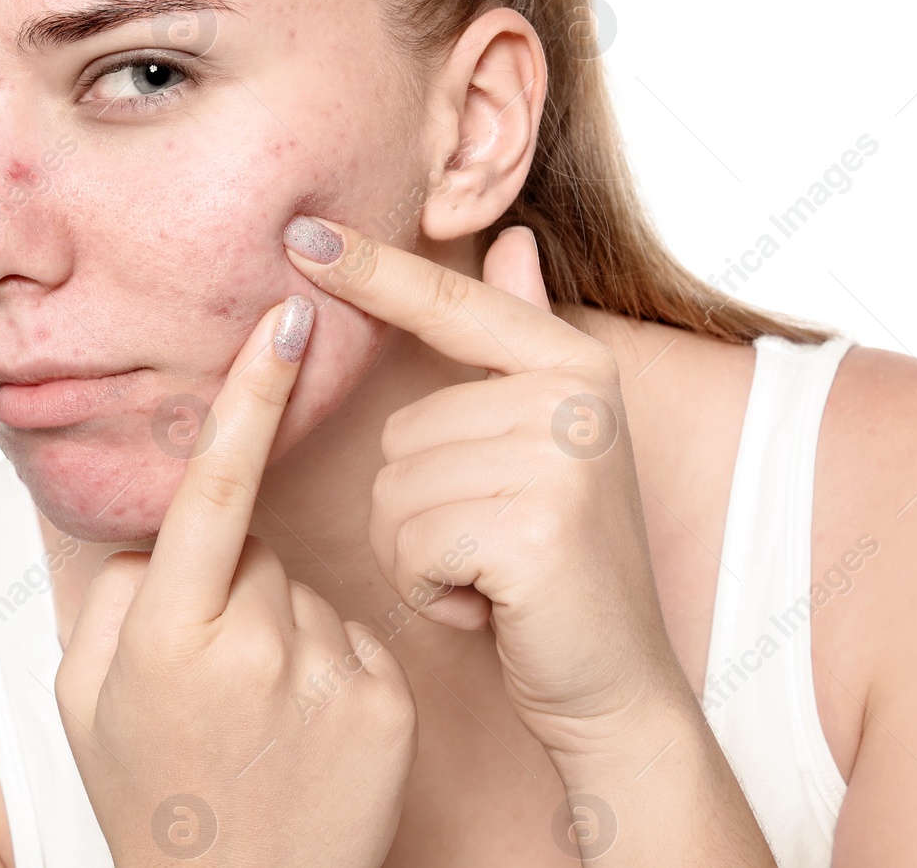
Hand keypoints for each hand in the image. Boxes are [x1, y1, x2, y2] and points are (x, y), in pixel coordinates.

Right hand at [55, 295, 417, 866]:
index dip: (251, 394)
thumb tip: (172, 523)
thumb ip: (116, 591)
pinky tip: (310, 732)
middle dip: (236, 579)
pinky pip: (354, 633)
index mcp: (166, 633)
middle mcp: (253, 645)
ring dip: (284, 626)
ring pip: (306, 589)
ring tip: (259, 719)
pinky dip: (332, 663)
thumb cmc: (149, 798)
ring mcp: (327, 673)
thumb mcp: (85, 699)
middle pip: (255, 544)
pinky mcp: (384, 700)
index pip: (216, 486)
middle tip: (213, 677)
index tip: (290, 315)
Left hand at [283, 217, 682, 769]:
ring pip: (394, 493)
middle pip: (399, 433)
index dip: (372, 269)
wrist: (615, 685)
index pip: (450, 305)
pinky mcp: (530, 527)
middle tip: (495, 543)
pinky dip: (431, 590)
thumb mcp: (549, 443)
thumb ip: (521, 337)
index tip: (300, 231)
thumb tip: (511, 239)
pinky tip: (492, 604)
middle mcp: (572, 397)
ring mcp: (557, 459)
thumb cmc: (561, 567)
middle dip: (423, 506)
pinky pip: (408, 544)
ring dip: (424, 553)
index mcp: (573, 365)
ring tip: (494, 572)